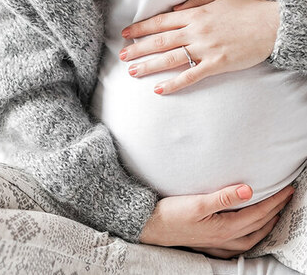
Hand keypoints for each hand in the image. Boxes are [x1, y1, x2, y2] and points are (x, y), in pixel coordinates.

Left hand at [119, 0, 279, 94]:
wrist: (274, 26)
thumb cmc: (247, 10)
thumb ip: (194, 1)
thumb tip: (173, 11)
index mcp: (196, 14)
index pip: (161, 22)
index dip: (141, 28)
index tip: (126, 33)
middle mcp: (196, 32)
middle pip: (160, 41)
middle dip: (138, 49)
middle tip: (122, 56)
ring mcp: (205, 49)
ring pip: (170, 58)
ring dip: (149, 66)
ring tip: (132, 72)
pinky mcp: (216, 64)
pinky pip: (190, 76)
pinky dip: (173, 83)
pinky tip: (159, 89)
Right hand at [139, 184, 294, 258]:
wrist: (149, 226)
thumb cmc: (170, 214)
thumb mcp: (196, 203)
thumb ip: (223, 197)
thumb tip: (248, 190)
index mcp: (224, 227)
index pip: (257, 213)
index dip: (275, 201)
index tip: (287, 190)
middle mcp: (223, 238)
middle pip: (257, 226)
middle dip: (275, 212)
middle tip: (285, 199)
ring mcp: (215, 243)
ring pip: (249, 239)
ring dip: (264, 227)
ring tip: (272, 216)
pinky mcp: (207, 244)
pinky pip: (236, 246)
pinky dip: (248, 239)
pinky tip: (246, 235)